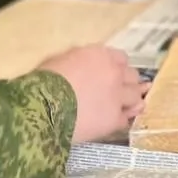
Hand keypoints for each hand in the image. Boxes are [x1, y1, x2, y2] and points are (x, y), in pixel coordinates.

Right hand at [36, 45, 150, 141]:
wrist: (43, 108)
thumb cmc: (45, 81)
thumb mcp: (62, 60)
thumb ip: (81, 61)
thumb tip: (86, 66)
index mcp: (100, 55)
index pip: (120, 58)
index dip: (117, 67)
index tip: (113, 74)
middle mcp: (114, 72)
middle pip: (131, 76)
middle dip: (127, 82)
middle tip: (122, 90)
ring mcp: (117, 96)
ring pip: (135, 97)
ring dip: (131, 101)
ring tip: (129, 106)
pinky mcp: (114, 119)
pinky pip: (125, 119)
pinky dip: (122, 120)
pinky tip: (118, 122)